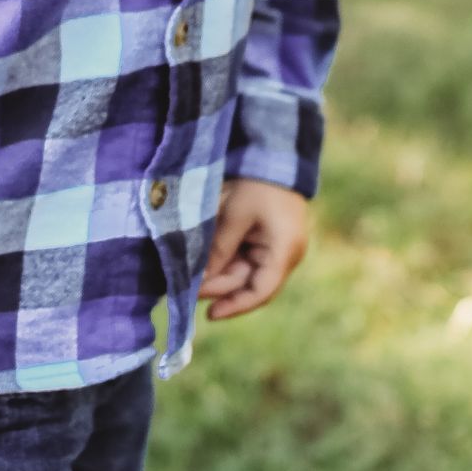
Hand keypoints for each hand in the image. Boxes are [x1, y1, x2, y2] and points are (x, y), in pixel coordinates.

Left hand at [197, 177, 310, 324]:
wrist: (272, 155)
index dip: (236, 306)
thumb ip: (219, 250)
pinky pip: (243, 261)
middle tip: (187, 288)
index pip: (261, 291)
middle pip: (248, 284)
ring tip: (189, 276)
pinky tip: (202, 266)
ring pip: (243, 274)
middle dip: (218, 287)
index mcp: (284, 250)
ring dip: (218, 275)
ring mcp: (276, 250)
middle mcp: (284, 256)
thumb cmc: (256, 184)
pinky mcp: (265, 243)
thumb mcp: (233, 216)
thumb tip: (200, 281)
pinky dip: (223, 264)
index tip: (210, 314)